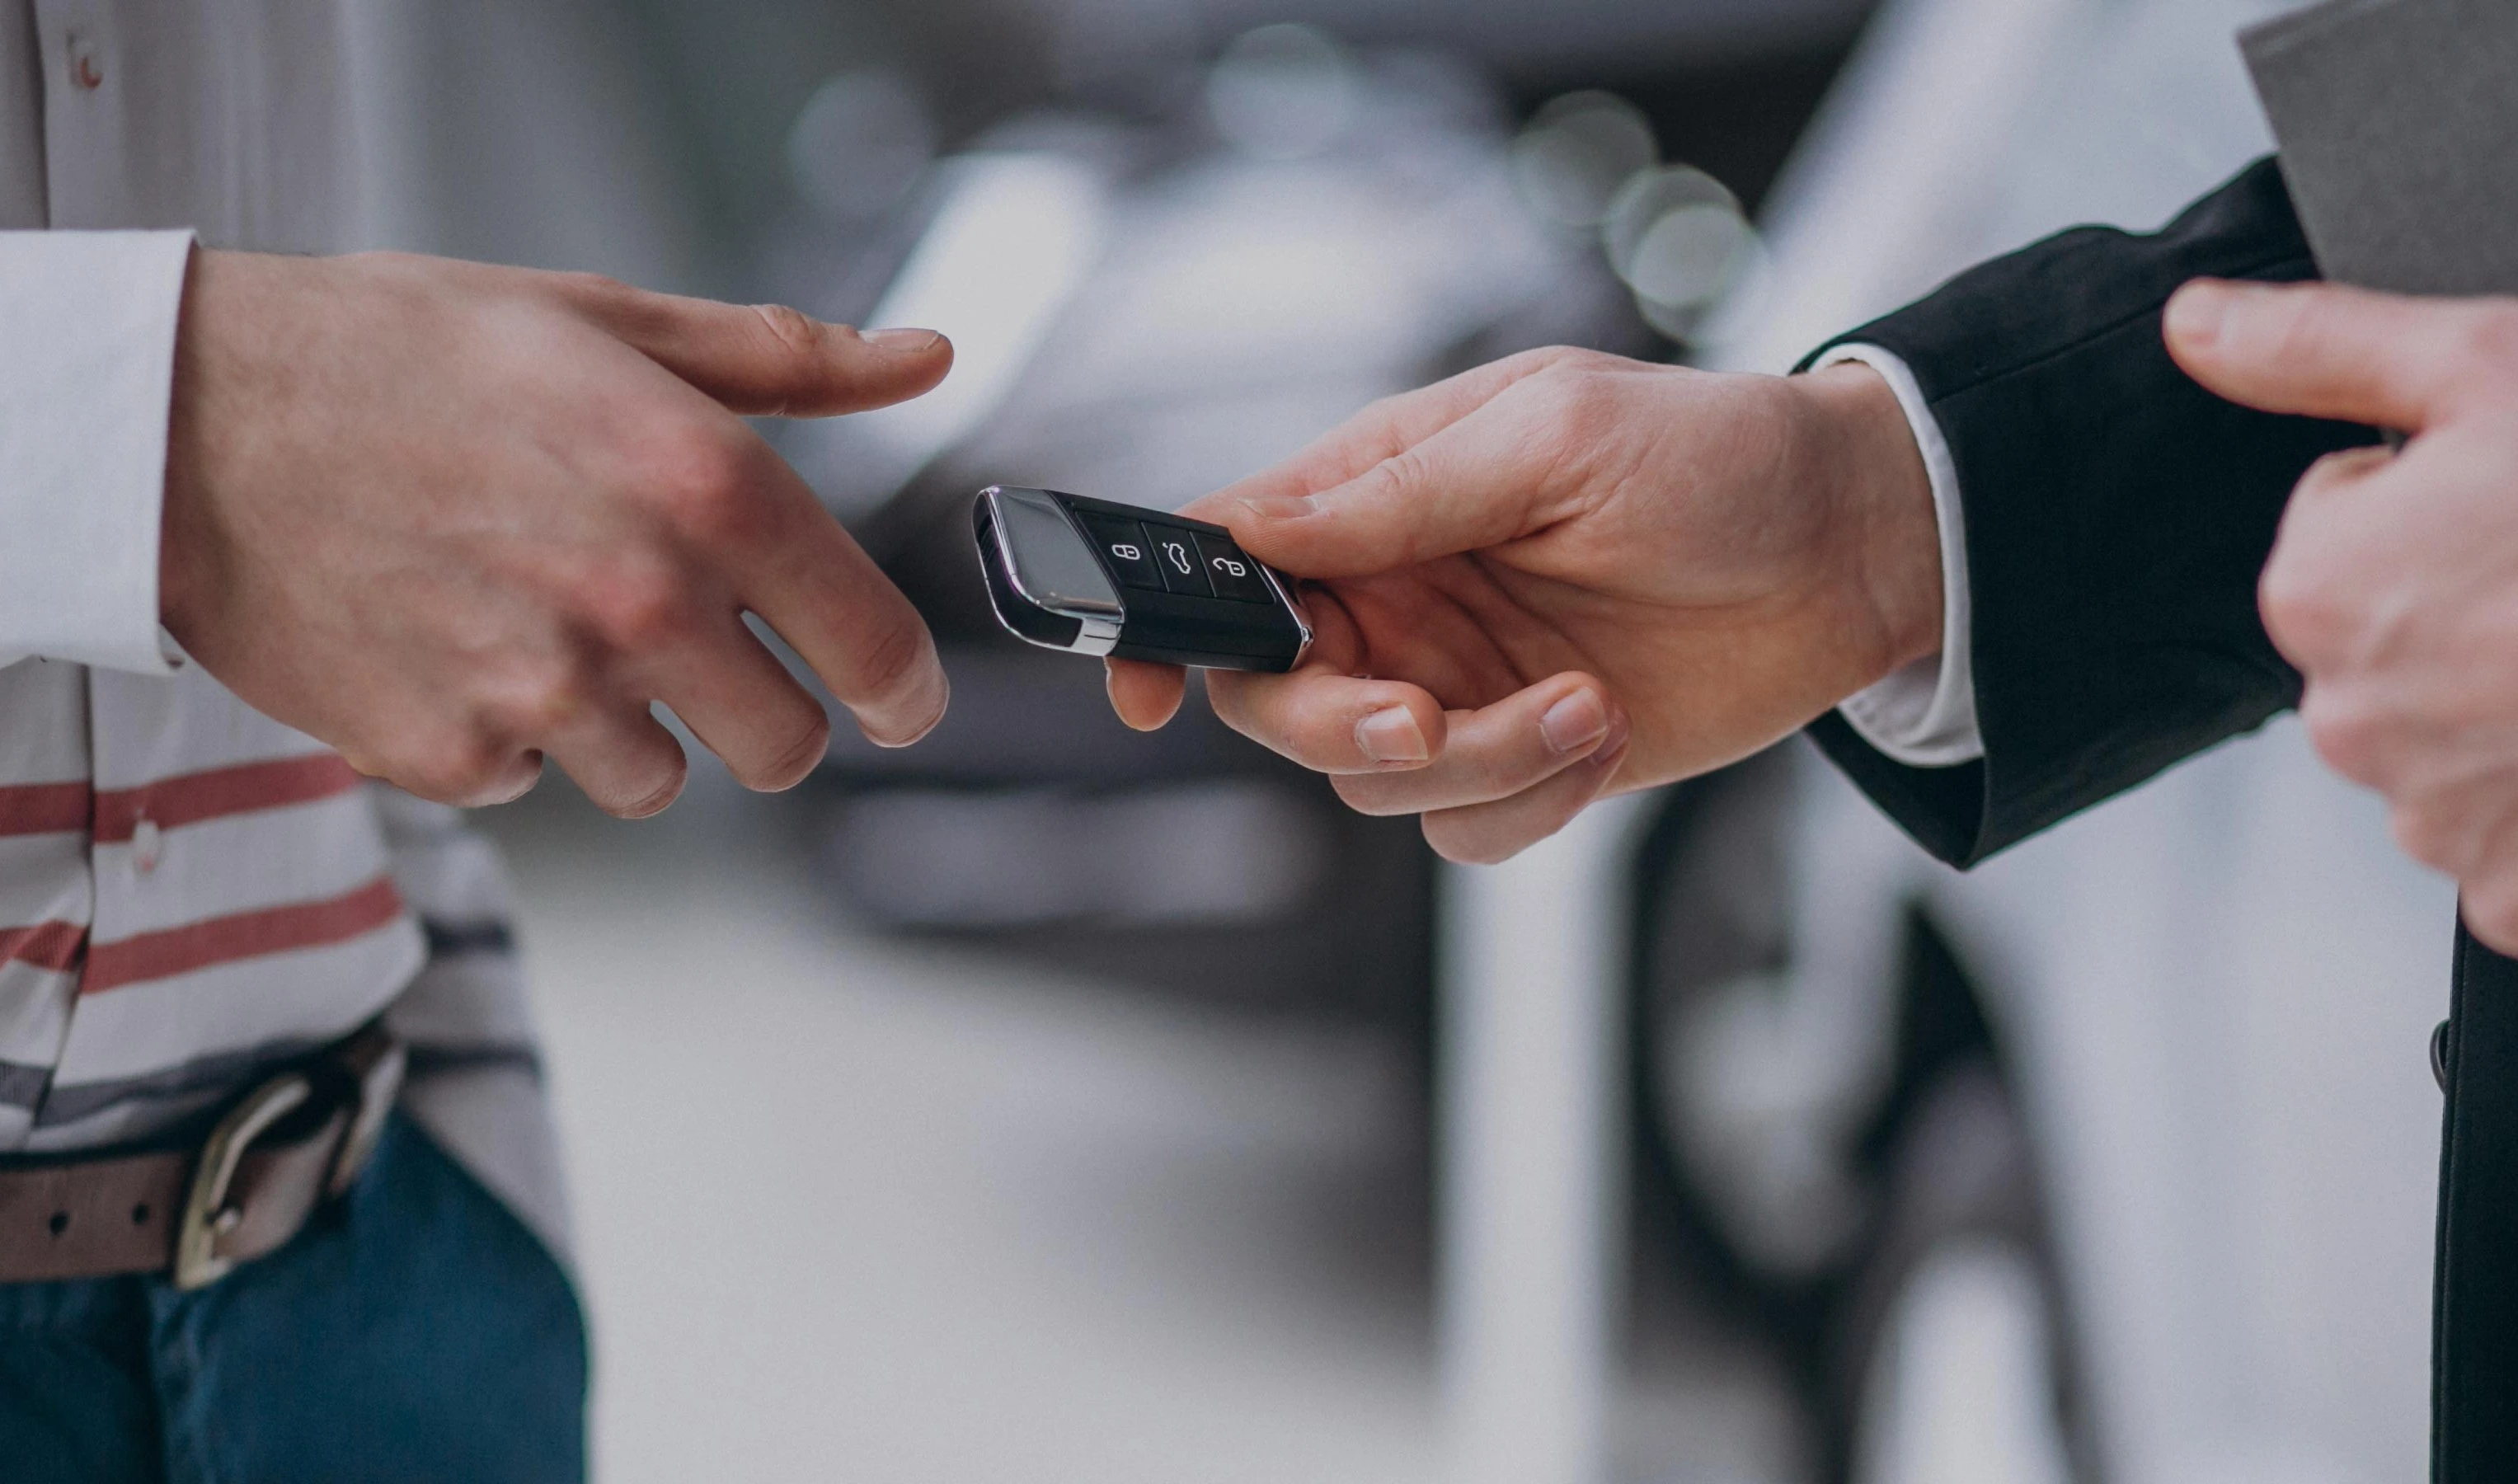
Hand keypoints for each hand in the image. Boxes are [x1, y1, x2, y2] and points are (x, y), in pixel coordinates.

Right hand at [161, 249, 952, 816]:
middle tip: (693, 651)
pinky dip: (512, 737)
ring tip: (544, 621)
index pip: (875, 645)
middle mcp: (643, 600)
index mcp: (706, 485)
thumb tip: (921, 361)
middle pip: (784, 747)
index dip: (903, 686)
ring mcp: (545, 691)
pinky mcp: (452, 754)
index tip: (898, 698)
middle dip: (759, 710)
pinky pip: (535, 783)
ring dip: (630, 726)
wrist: (189, 422)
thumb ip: (783, 362)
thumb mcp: (605, 321)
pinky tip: (458, 644)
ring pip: (663, 781)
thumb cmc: (402, 356)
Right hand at [1103, 347, 1940, 861]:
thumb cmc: (1715, 457)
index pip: (1225, 559)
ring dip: (1476, 761)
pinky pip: (1464, 827)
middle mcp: (1399, 597)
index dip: (1163, 624)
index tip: (1143, 689)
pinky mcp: (1526, 757)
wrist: (1853, 550)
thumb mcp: (1553, 435)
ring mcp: (1458, 683)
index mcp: (1379, 497)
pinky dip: (1529, 800)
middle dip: (1341, 725)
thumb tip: (1255, 530)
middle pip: (1279, 700)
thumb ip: (1396, 493)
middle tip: (1428, 715)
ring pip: (1374, 779)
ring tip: (1585, 702)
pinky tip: (1605, 731)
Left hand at [2169, 279, 2517, 951]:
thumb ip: (2316, 348)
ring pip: (2454, 743)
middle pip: (2392, 644)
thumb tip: (2192, 323)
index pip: (2342, 530)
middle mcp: (2347, 719)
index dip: (2440, 501)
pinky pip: (2511, 850)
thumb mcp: (2485, 365)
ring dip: (2515, 709)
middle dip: (2468, 611)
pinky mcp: (2511, 895)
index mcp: (2315, 593)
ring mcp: (2432, 820)